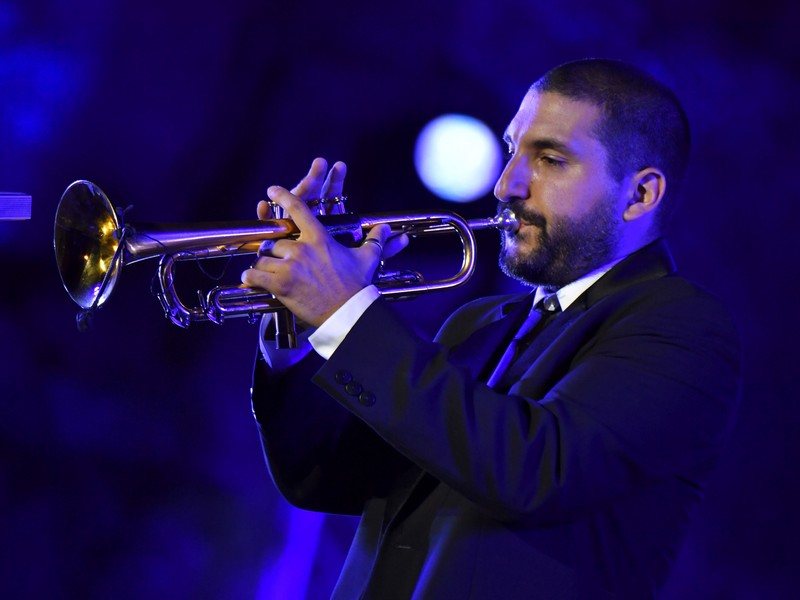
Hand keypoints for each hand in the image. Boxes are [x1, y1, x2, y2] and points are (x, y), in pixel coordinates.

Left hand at [242, 159, 406, 326]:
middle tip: (279, 262)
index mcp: (319, 238)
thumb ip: (374, 241)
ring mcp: (290, 266)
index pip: (298, 210)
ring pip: (264, 258)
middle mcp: (302, 249)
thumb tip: (387, 229)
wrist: (349, 313)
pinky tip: (251, 279)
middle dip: (275, 252)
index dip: (283, 197)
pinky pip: (255, 275)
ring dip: (265, 266)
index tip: (272, 190)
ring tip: (270, 274)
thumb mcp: (367, 259)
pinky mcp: (281, 284)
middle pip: (276, 241)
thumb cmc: (357, 287)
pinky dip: (251, 277)